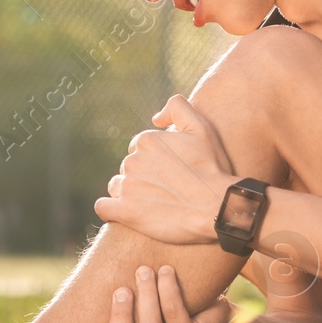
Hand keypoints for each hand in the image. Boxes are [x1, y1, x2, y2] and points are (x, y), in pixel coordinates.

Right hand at [78, 264, 233, 322]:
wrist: (206, 307)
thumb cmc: (158, 302)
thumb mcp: (133, 305)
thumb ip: (112, 297)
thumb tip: (89, 254)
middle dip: (120, 317)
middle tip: (122, 290)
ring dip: (146, 296)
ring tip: (145, 270)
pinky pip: (175, 315)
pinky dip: (168, 290)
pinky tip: (166, 271)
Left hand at [93, 94, 236, 244]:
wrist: (218, 207)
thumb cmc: (212, 169)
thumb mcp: (202, 128)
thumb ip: (178, 108)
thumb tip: (155, 118)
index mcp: (146, 140)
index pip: (138, 148)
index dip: (154, 161)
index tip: (170, 173)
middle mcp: (133, 160)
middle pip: (129, 167)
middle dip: (143, 177)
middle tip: (166, 190)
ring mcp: (127, 186)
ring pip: (117, 186)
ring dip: (129, 193)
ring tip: (153, 203)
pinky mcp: (125, 211)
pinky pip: (103, 207)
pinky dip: (112, 210)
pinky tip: (128, 213)